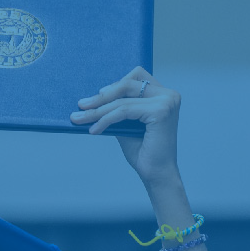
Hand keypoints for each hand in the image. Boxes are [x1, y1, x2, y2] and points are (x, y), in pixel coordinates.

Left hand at [70, 67, 182, 187]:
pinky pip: (124, 110)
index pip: (135, 77)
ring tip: (80, 119)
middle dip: (101, 96)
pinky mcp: (160, 111)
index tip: (95, 98)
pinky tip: (95, 129)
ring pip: (122, 99)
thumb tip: (94, 98)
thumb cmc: (144, 151)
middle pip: (127, 84)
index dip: (114, 85)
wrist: (156, 174)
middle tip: (81, 106)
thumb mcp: (128, 123)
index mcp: (164, 95)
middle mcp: (169, 95)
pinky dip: (106, 119)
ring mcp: (166, 102)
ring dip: (98, 110)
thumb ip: (119, 108)